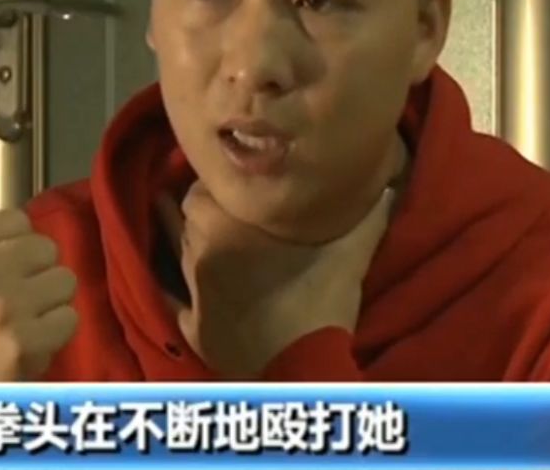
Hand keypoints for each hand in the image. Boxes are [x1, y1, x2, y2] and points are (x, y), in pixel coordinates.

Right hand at [0, 208, 77, 380]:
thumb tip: (36, 222)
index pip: (18, 219)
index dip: (17, 245)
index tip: (0, 270)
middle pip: (46, 247)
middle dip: (39, 272)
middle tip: (15, 299)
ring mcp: (1, 307)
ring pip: (66, 279)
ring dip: (52, 301)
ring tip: (25, 319)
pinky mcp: (24, 340)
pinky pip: (71, 316)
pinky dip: (58, 331)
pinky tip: (33, 341)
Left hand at [156, 182, 392, 378]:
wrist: (303, 367)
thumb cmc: (323, 298)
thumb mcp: (351, 247)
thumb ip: (368, 210)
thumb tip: (386, 182)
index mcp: (228, 221)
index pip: (203, 187)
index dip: (221, 186)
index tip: (240, 191)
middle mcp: (201, 248)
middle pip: (189, 215)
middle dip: (206, 211)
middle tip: (230, 213)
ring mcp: (192, 288)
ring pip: (180, 250)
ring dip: (191, 241)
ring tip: (205, 235)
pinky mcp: (190, 325)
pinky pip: (170, 297)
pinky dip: (170, 284)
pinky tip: (163, 271)